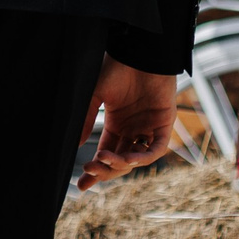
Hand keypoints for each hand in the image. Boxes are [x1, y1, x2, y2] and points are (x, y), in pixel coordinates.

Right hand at [76, 59, 177, 191]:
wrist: (139, 52)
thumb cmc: (116, 68)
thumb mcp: (95, 94)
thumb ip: (85, 118)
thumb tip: (73, 145)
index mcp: (117, 124)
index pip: (106, 153)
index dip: (96, 170)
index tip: (81, 186)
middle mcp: (134, 129)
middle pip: (120, 160)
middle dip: (105, 170)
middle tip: (89, 173)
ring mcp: (149, 128)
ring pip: (137, 157)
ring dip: (121, 163)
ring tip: (104, 160)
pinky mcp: (165, 124)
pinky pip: (156, 148)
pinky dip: (143, 157)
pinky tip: (128, 158)